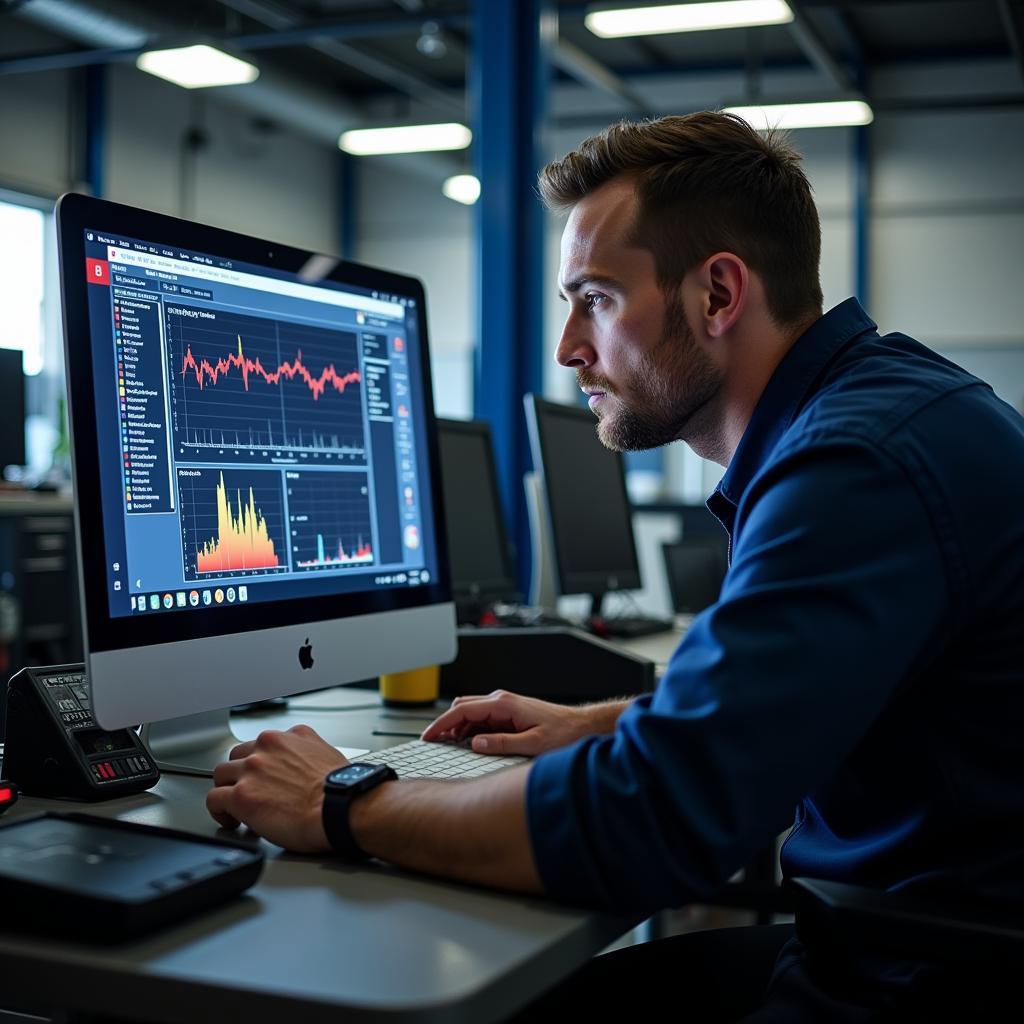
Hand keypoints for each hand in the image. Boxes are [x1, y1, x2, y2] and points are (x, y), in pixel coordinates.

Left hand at [206, 723, 345, 851]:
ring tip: (235, 808)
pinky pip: (214, 799)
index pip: (263, 744)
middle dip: (240, 774)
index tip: (265, 778)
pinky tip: (230, 820)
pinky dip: (219, 811)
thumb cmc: (340, 789)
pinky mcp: (240, 795)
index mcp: (290, 736)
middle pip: (238, 756)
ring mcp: (251, 769)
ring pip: (221, 774)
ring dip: (227, 790)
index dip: (262, 765)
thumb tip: (304, 765)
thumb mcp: (327, 753)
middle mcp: (267, 747)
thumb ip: (307, 752)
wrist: (340, 807)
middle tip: (249, 792)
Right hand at [421, 690, 592, 756]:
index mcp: (504, 704)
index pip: (462, 710)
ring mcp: (505, 706)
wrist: (581, 726)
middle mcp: (502, 701)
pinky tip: (467, 743)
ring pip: (470, 712)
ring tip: (446, 746)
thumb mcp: (533, 744)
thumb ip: (502, 743)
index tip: (428, 736)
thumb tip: (475, 744)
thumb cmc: (563, 733)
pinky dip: (469, 729)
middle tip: (432, 742)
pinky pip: (482, 719)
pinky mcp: (509, 713)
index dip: (441, 723)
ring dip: (457, 727)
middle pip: (462, 707)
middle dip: (444, 723)